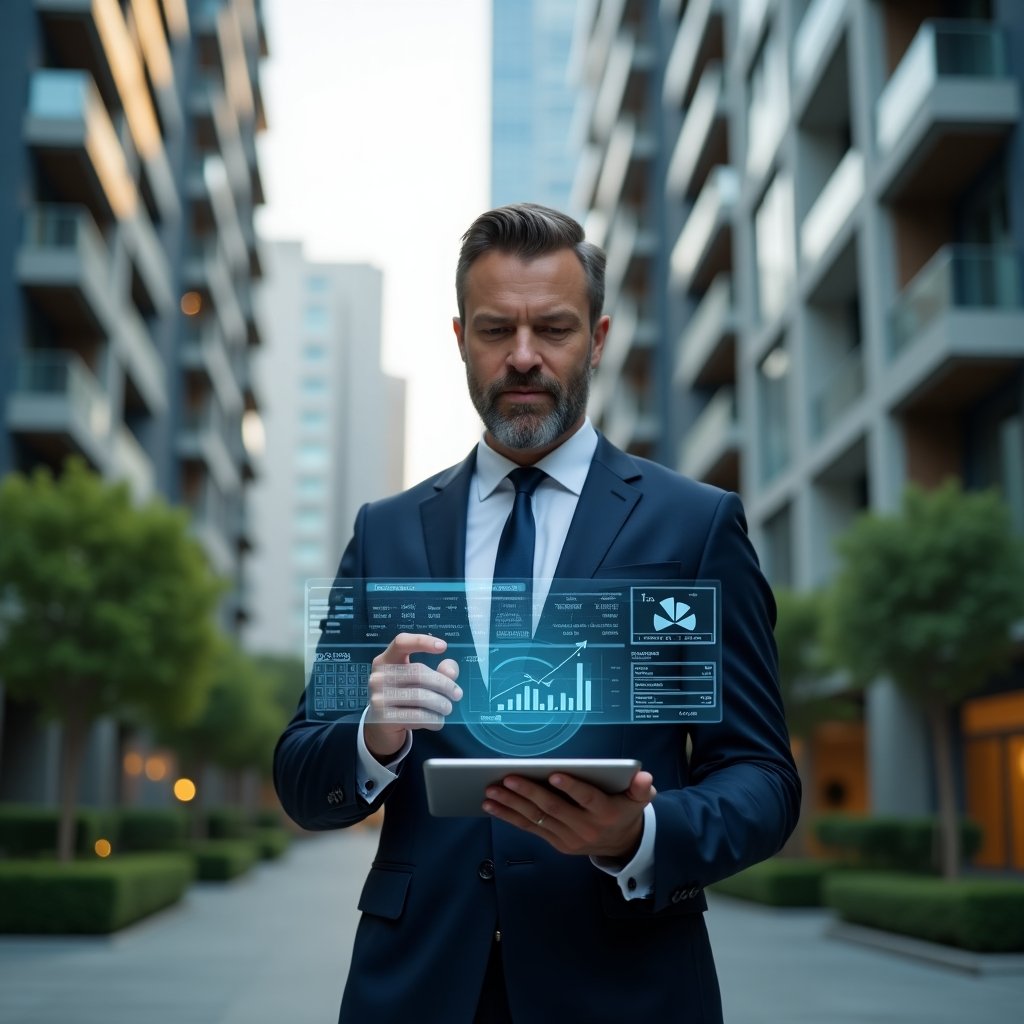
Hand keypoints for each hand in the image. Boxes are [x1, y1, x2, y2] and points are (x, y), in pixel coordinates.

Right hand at [364, 633, 460, 760]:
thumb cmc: (404, 696)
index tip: (443, 646)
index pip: (401, 642)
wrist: (383, 725)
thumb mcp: (419, 680)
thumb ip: (439, 671)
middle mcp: (378, 677)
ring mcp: (379, 698)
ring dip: (441, 704)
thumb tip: (450, 672)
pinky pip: (418, 716)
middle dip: (444, 684)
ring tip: (448, 708)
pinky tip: (438, 721)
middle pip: (418, 672)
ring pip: (420, 696)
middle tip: (457, 694)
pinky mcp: (385, 719)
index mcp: (385, 660)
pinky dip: (434, 719)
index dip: (422, 641)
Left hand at [482, 769, 655, 860]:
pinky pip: (530, 828)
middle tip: (507, 778)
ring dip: (512, 805)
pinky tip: (493, 806)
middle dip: (528, 792)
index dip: (571, 788)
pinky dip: (510, 817)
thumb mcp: (639, 799)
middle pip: (554, 808)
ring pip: (537, 819)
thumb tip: (644, 777)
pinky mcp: (556, 843)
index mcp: (605, 812)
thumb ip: (641, 788)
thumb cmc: (625, 811)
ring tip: (491, 791)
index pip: (586, 798)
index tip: (554, 775)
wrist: (623, 845)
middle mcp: (585, 827)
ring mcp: (568, 838)